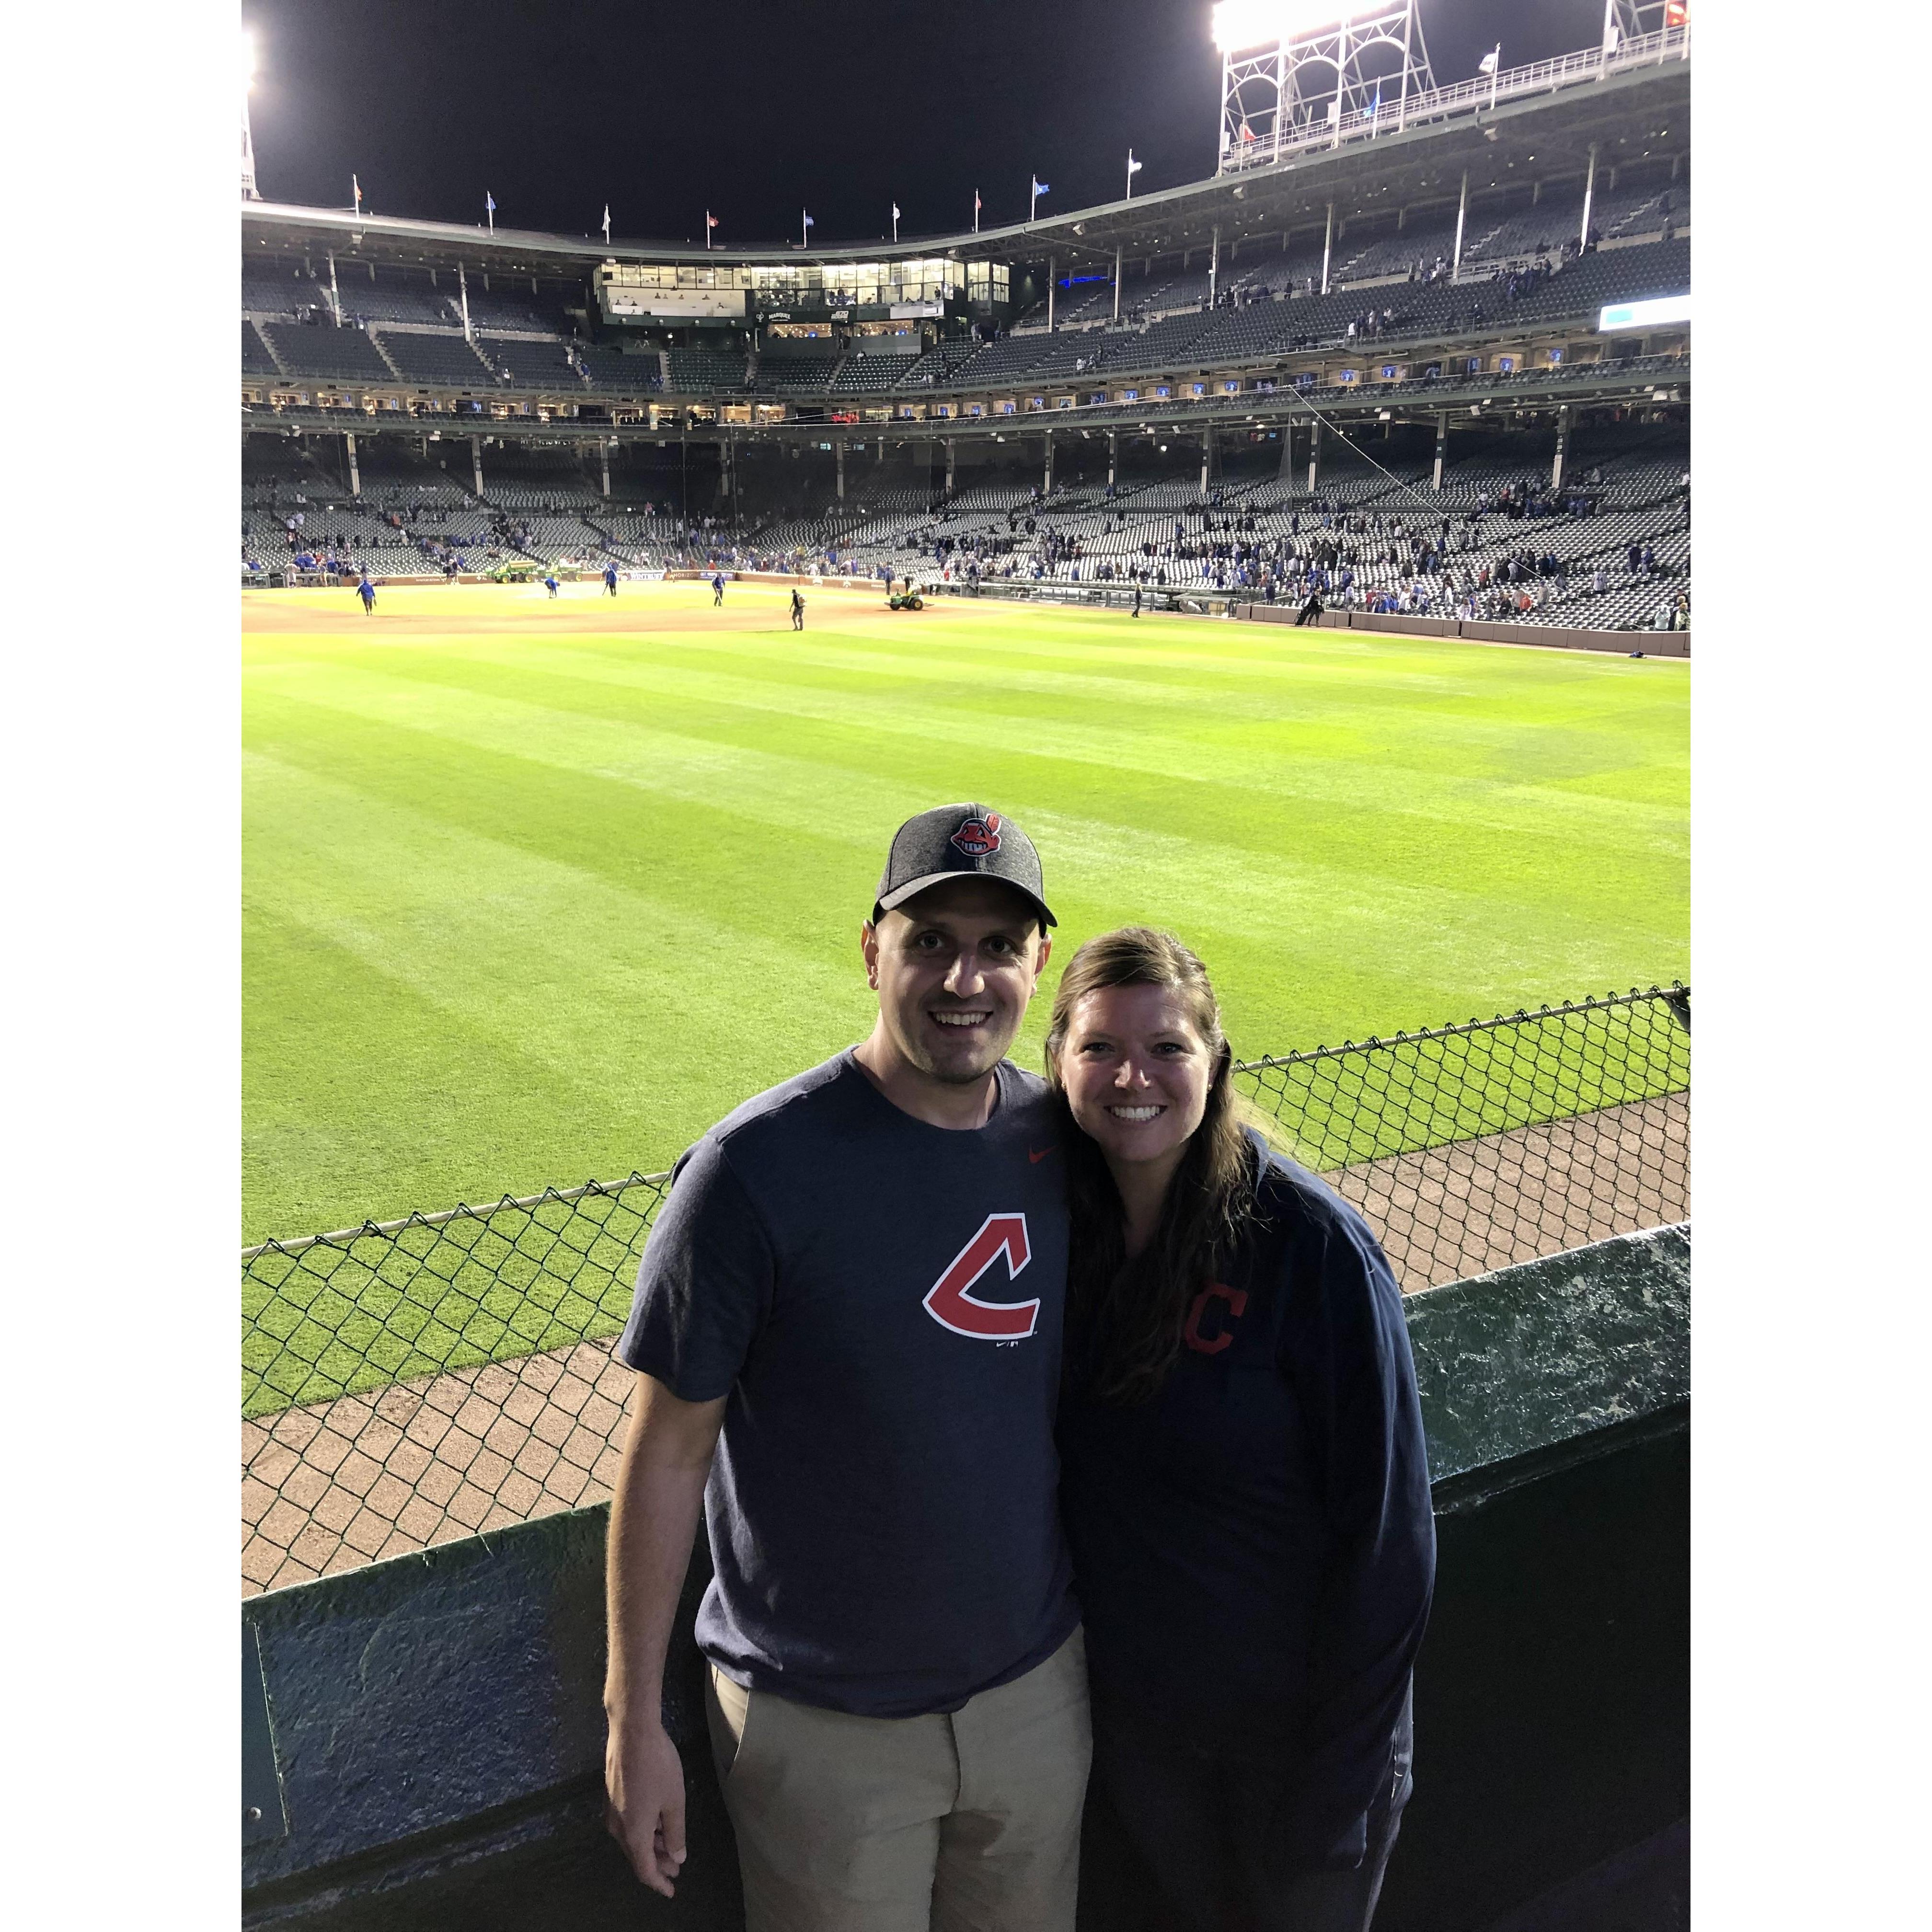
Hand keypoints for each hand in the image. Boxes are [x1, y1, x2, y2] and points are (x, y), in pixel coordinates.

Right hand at [604, 1714, 688, 1896]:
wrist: (632, 1730)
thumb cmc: (658, 1766)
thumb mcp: (674, 1801)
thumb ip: (676, 1833)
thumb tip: (676, 1856)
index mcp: (633, 1833)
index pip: (644, 1870)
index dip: (659, 1882)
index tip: (671, 1890)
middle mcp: (617, 1826)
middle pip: (637, 1854)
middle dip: (658, 1862)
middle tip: (677, 1865)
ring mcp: (612, 1809)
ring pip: (632, 1837)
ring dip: (652, 1844)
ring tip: (671, 1843)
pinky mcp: (612, 1794)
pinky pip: (629, 1822)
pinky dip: (644, 1828)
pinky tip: (658, 1821)